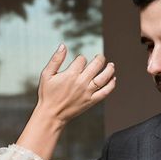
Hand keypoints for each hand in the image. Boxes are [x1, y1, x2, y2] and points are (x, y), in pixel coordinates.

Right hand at [18, 44, 115, 159]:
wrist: (51, 114)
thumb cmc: (47, 94)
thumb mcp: (46, 74)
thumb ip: (55, 59)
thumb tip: (63, 45)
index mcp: (70, 74)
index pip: (81, 60)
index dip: (80, 59)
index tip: (78, 63)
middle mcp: (81, 82)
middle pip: (96, 65)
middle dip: (99, 59)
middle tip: (100, 57)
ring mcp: (88, 92)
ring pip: (103, 78)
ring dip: (109, 70)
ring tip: (111, 65)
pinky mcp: (91, 101)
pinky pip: (105, 92)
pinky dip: (111, 85)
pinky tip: (113, 79)